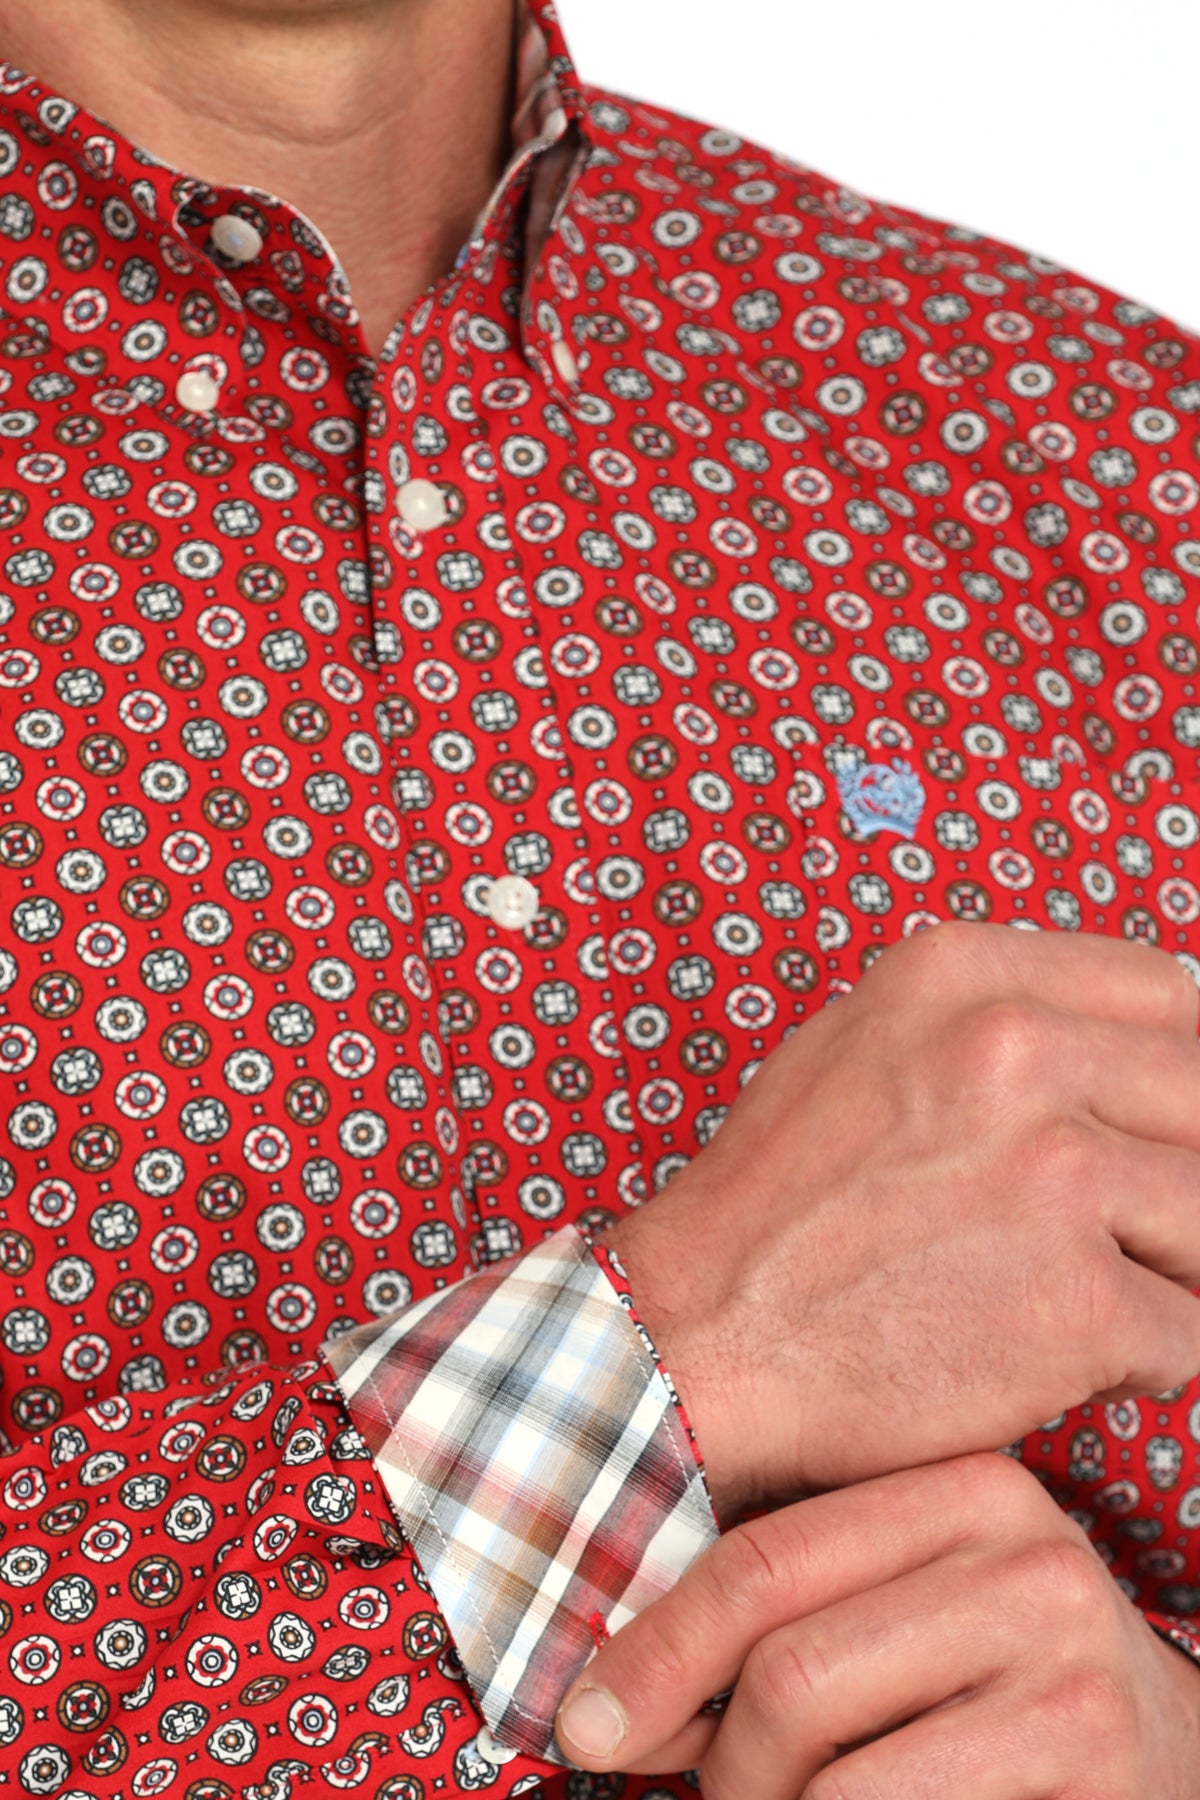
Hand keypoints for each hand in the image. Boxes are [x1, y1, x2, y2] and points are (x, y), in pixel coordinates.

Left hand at [555, 1453, 1199, 1797]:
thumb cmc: (991, 1681)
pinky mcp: (1094, 1770)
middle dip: (724, 1766)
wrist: (1168, 1752)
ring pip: (833, 1781)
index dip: (654, 1651)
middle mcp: (1028, 1559)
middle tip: (722, 1797)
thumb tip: (604, 1703)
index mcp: (962, 1488)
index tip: (586, 1720)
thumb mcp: (899, 1609)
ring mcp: (1071, 1673)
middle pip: (789, 1676)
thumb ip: (782, 1623)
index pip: (762, 1563)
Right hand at [603, 922, 1199, 1519]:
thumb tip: (1126, 1041)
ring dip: (1164, 1272)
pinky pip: (1193, 1335)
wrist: (695, 1339)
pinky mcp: (1078, 1302)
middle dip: (1172, 1178)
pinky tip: (1060, 1361)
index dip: (1170, 1075)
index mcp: (964, 975)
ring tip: (1074, 1297)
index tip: (1144, 1131)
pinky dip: (1143, 1364)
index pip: (1167, 994)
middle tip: (1111, 1233)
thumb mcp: (859, 1045)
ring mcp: (1053, 1172)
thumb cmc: (774, 1207)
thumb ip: (990, 1022)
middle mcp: (1016, 1049)